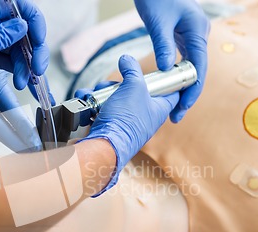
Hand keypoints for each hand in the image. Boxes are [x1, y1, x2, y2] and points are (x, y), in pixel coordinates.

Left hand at [0, 0, 48, 86]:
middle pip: (24, 33)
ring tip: (24, 84)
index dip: (34, 22)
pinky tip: (22, 82)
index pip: (20, 8)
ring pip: (19, 50)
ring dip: (26, 67)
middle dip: (34, 52)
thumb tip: (22, 26)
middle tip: (38, 70)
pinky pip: (10, 61)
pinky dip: (18, 72)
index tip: (39, 40)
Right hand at [0, 69, 41, 151]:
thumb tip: (49, 98)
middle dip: (18, 144)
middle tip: (34, 155)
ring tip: (25, 150)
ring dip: (8, 140)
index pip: (12, 114)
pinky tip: (9, 137)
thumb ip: (28, 72)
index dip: (25, 131)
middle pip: (0, 129)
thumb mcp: (7, 52)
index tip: (38, 144)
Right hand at [78, 55, 178, 193]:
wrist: (104, 145)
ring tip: (95, 93)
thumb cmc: (125, 119)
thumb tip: (127, 59)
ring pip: (115, 98)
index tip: (160, 70)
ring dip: (102, 92)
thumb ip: (132, 70)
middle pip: (135, 91)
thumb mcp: (134, 86)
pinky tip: (85, 100)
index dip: (167, 79)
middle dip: (120, 83)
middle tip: (114, 84)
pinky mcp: (109, 126)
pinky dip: (92, 103)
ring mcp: (125, 122)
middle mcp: (144, 116)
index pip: (172, 91)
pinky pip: (102, 108)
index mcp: (158, 108)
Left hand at [134, 0, 209, 122]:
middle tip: (176, 116)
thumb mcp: (158, 22)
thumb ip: (163, 45)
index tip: (183, 107)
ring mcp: (192, 37)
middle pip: (197, 72)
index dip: (192, 90)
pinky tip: (170, 89)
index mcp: (198, 31)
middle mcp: (199, 35)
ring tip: (173, 109)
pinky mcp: (183, 37)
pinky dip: (177, 77)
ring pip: (191, 69)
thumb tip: (165, 69)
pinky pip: (183, 62)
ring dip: (183, 88)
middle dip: (188, 95)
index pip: (199, 68)